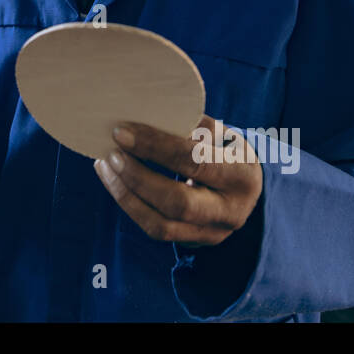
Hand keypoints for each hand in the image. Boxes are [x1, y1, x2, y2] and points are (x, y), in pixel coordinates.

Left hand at [94, 114, 261, 246]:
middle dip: (137, 177)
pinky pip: (155, 229)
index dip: (156, 146)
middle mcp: (231, 211)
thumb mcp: (219, 134)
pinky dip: (130, 204)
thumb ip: (189, 126)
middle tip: (112, 153)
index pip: (196, 161)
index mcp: (241, 175)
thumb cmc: (225, 150)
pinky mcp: (193, 241)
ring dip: (126, 194)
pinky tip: (114, 180)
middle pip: (178, 202)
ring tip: (105, 165)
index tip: (123, 131)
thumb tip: (143, 112)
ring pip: (161, 224)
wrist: (248, 189)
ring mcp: (213, 233)